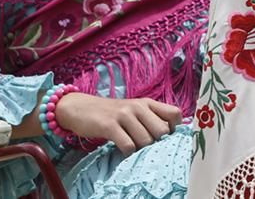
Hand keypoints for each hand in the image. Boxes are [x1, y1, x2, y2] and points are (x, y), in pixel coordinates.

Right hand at [54, 93, 181, 154]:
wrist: (80, 108)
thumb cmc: (111, 113)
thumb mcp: (133, 110)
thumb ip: (150, 118)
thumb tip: (169, 134)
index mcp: (147, 102)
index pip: (175, 113)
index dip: (173, 128)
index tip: (163, 137)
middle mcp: (138, 106)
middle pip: (162, 131)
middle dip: (155, 143)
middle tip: (144, 145)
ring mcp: (124, 115)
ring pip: (146, 140)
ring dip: (140, 149)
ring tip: (131, 146)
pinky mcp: (110, 125)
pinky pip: (128, 145)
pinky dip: (127, 152)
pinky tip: (122, 149)